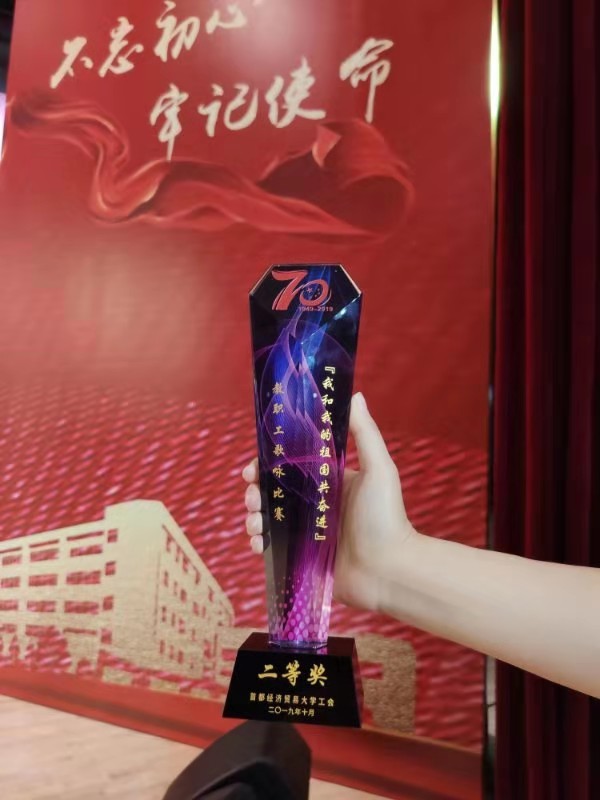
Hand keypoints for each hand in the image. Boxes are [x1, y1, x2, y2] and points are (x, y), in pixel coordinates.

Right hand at [242, 393, 414, 612]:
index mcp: (329, 481)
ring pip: (268, 519)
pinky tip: (258, 544)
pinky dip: (259, 544)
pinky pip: (273, 548)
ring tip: (255, 523)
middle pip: (273, 493)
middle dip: (255, 493)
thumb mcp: (378, 470)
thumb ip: (365, 433)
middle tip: (252, 498)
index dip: (267, 466)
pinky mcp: (303, 558)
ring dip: (253, 518)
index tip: (253, 468)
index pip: (289, 467)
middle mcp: (315, 505)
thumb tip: (355, 394)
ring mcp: (307, 532)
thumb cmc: (387, 518)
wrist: (390, 571)